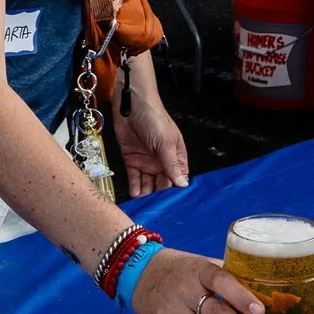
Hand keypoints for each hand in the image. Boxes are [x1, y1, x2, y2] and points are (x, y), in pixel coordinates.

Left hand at [112, 63, 188, 194]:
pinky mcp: (131, 159)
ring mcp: (146, 161)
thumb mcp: (165, 143)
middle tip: (156, 209)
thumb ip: (172, 165)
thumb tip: (183, 184)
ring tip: (144, 206)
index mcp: (175, 156)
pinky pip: (134, 178)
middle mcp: (161, 160)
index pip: (178, 178)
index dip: (175, 190)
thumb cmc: (154, 117)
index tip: (172, 205)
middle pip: (162, 184)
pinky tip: (136, 196)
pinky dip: (135, 187)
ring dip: (146, 194)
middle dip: (159, 196)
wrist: (130, 104)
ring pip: (148, 183)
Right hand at [132, 247, 266, 313]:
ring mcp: (172, 312)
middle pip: (214, 313)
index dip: (240, 296)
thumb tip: (260, 294)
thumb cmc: (180, 269)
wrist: (138, 273)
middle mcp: (184, 291)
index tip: (260, 311)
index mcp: (197, 270)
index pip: (220, 281)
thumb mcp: (200, 263)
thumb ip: (225, 277)